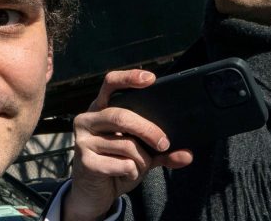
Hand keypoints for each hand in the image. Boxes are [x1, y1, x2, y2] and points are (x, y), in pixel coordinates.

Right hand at [63, 69, 193, 220]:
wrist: (92, 193)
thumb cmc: (115, 164)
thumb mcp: (140, 154)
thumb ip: (161, 151)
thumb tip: (187, 154)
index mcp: (100, 109)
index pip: (110, 84)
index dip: (129, 78)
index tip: (151, 79)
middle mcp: (87, 119)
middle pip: (121, 116)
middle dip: (148, 130)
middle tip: (164, 143)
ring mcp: (83, 140)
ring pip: (126, 144)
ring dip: (142, 159)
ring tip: (139, 166)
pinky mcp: (85, 161)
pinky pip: (122, 164)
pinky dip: (132, 172)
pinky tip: (125, 174)